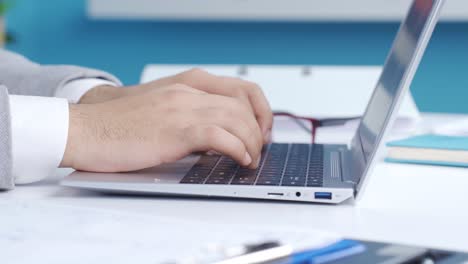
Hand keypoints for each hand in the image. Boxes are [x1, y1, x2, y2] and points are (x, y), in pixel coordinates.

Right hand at [80, 68, 272, 142]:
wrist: (87, 129)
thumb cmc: (120, 124)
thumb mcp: (162, 109)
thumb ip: (190, 113)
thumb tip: (218, 134)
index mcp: (188, 83)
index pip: (241, 88)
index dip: (259, 109)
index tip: (261, 128)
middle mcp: (189, 91)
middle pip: (244, 104)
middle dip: (259, 129)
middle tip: (259, 148)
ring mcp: (183, 108)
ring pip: (238, 119)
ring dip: (252, 142)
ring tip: (251, 158)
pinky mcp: (176, 130)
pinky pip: (221, 136)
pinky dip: (238, 150)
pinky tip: (240, 160)